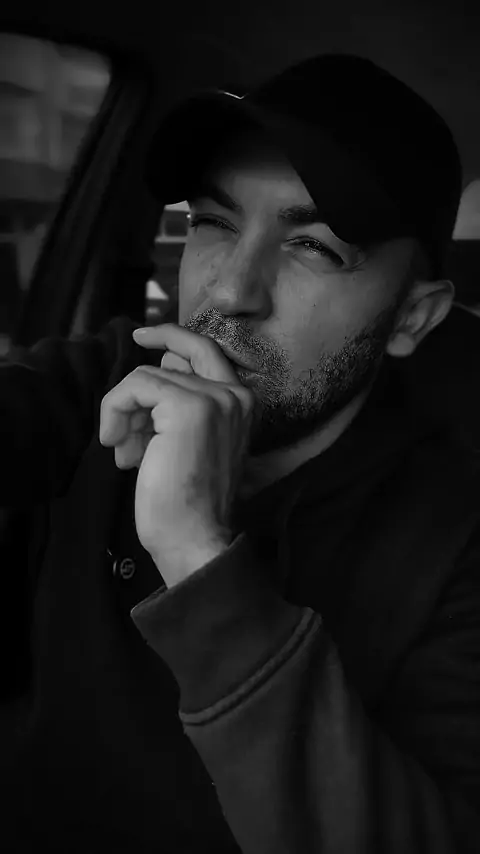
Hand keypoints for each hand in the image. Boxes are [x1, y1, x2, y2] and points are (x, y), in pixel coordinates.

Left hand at [99, 324, 254, 585]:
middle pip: (182, 353)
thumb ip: (179, 404)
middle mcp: (236, 395)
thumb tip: (157, 368)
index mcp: (242, 404)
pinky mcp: (188, 407)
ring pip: (149, 376)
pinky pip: (135, 387)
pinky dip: (116, 411)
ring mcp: (215, 398)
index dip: (175, 339)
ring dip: (125, 411)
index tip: (145, 338)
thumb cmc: (186, 500)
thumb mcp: (187, 442)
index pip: (207, 353)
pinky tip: (117, 445)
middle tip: (132, 358)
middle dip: (155, 351)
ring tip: (125, 450)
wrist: (193, 536)